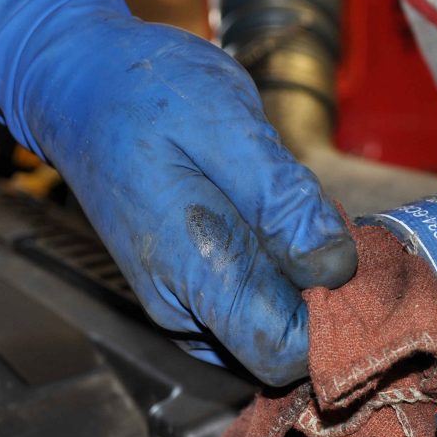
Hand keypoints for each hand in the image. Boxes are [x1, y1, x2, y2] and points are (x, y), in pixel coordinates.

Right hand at [0, 0, 355, 384]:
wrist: (80, 84)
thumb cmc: (147, 95)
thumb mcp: (228, 126)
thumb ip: (284, 203)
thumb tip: (336, 268)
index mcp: (191, 271)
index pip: (280, 352)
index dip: (333, 323)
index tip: (357, 269)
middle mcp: (181, 308)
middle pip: (280, 350)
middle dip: (323, 301)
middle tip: (332, 227)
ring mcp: (181, 305)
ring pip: (269, 328)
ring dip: (303, 286)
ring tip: (297, 215)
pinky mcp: (188, 292)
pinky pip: (251, 307)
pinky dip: (280, 278)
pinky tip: (278, 226)